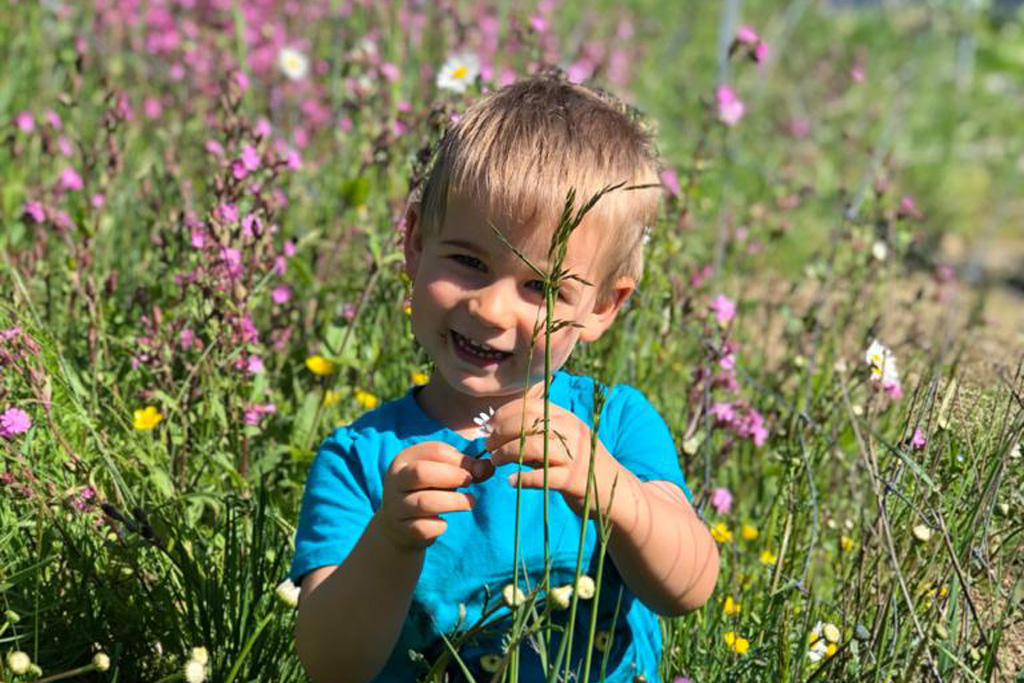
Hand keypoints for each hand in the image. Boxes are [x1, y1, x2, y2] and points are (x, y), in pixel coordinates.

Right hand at [378, 441, 494, 551]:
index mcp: (405, 459)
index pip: (434, 451)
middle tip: (468, 483)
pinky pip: (423, 527)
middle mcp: (395, 480)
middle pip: (421, 473)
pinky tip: (444, 522)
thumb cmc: (427, 490)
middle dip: (452, 477)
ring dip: (454, 502)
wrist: (398, 525)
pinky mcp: (401, 529)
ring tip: (469, 502)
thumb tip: (486, 467)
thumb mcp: (442, 473)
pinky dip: (439, 526)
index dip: (460, 459)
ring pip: (424, 502)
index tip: (475, 469)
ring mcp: (395, 506)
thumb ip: (466, 468)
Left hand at [483, 399, 623, 517]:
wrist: (616, 492)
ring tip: (495, 461)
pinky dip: (523, 478)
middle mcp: (572, 433)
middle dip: (502, 432)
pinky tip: (510, 481)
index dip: (506, 413)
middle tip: (488, 444)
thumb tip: (499, 430)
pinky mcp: (574, 481)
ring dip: (507, 453)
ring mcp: (574, 456)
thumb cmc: (581, 465)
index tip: (490, 424)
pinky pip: (543, 476)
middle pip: (528, 423)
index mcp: (567, 419)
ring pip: (533, 446)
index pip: (531, 406)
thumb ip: (538, 435)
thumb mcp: (563, 442)